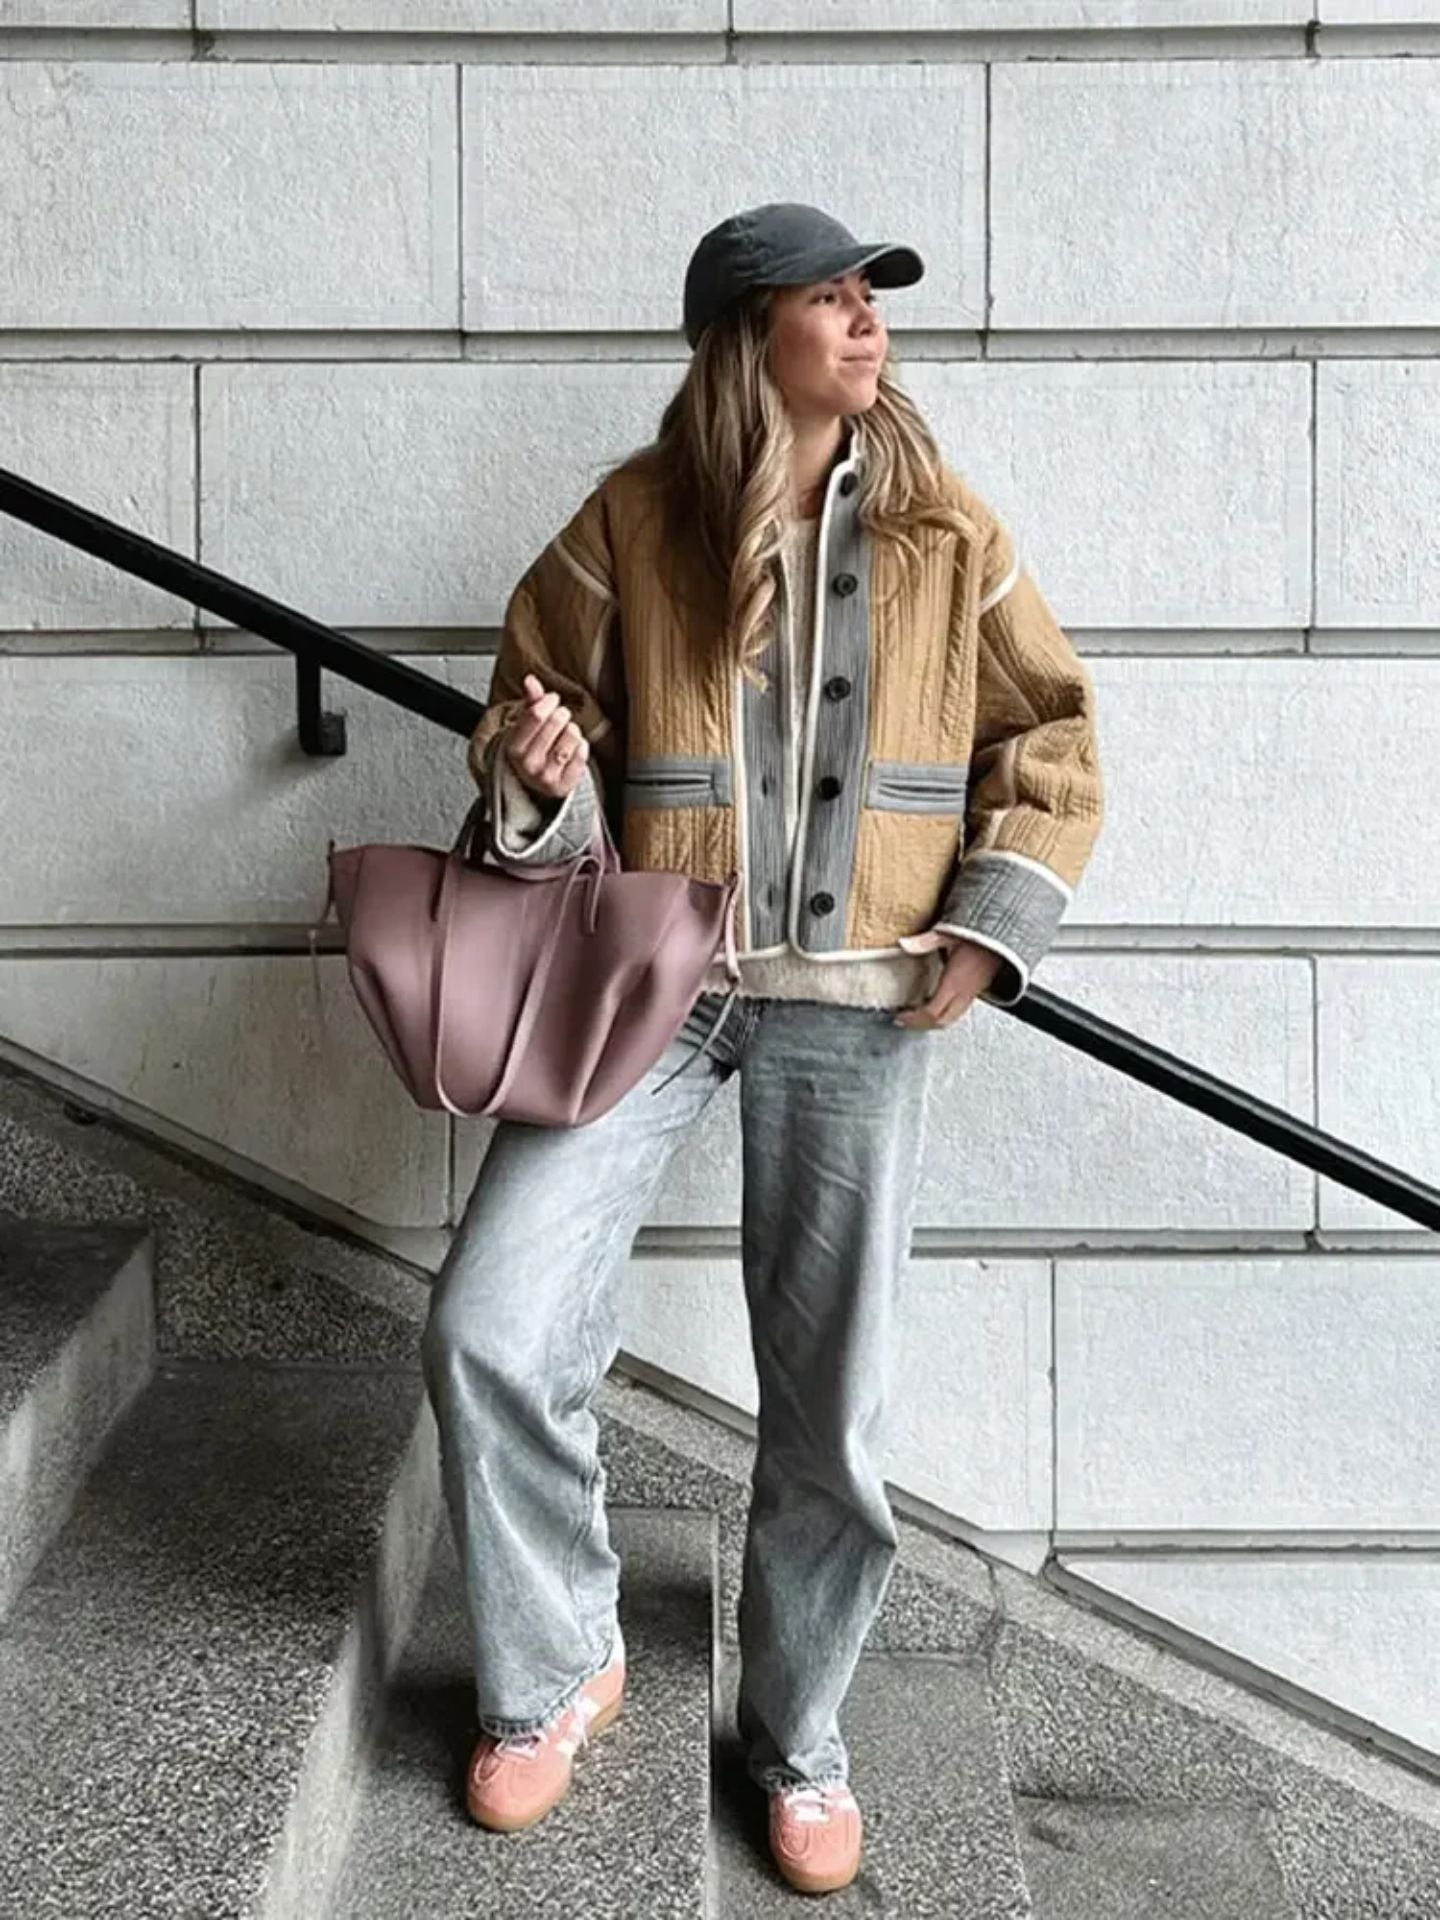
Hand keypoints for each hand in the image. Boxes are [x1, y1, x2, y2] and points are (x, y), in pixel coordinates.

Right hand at [503, 671, 591, 802]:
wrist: (534, 786)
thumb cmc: (532, 749)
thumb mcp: (525, 726)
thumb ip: (531, 702)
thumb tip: (531, 680)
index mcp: (514, 747)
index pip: (536, 715)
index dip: (549, 701)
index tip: (552, 700)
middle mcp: (529, 764)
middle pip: (555, 722)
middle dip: (562, 714)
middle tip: (561, 716)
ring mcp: (547, 777)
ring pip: (571, 736)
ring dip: (573, 730)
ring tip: (566, 733)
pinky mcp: (565, 784)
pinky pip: (583, 754)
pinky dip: (582, 746)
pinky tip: (574, 747)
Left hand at [892, 934, 1004, 1027]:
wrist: (1004, 938)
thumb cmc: (980, 936)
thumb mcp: (950, 934)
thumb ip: (926, 941)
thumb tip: (904, 944)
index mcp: (954, 982)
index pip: (932, 1012)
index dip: (914, 1019)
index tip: (900, 1017)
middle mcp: (964, 993)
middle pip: (941, 1021)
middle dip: (921, 1025)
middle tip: (904, 1020)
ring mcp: (972, 995)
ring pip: (951, 1019)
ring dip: (932, 1022)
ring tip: (916, 1016)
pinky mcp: (976, 993)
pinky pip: (958, 1012)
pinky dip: (943, 1015)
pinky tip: (934, 1005)